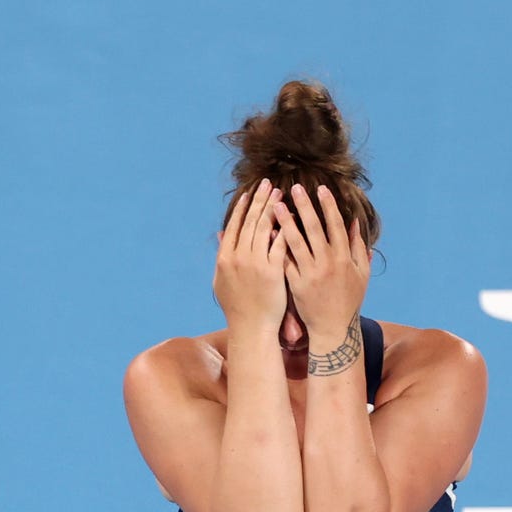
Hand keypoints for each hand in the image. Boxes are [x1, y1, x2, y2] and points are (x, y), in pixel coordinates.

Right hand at [212, 180, 289, 331]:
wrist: (251, 328)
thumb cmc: (238, 307)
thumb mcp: (222, 280)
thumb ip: (223, 255)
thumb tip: (219, 235)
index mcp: (225, 258)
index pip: (234, 225)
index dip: (242, 207)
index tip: (250, 192)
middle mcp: (238, 257)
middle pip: (249, 221)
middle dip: (259, 200)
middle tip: (268, 183)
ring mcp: (255, 263)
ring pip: (265, 228)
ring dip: (273, 208)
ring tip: (281, 193)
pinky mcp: (272, 271)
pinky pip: (280, 244)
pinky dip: (285, 229)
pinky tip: (292, 216)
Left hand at [275, 183, 368, 348]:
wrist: (334, 330)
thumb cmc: (349, 301)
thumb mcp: (362, 274)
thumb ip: (359, 247)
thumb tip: (354, 222)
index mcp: (344, 258)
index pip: (335, 225)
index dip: (328, 206)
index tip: (321, 188)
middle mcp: (327, 263)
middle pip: (314, 229)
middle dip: (304, 206)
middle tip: (294, 187)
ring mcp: (310, 274)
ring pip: (296, 242)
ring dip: (286, 222)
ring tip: (275, 205)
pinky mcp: (296, 284)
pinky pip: (285, 261)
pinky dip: (277, 246)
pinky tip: (268, 232)